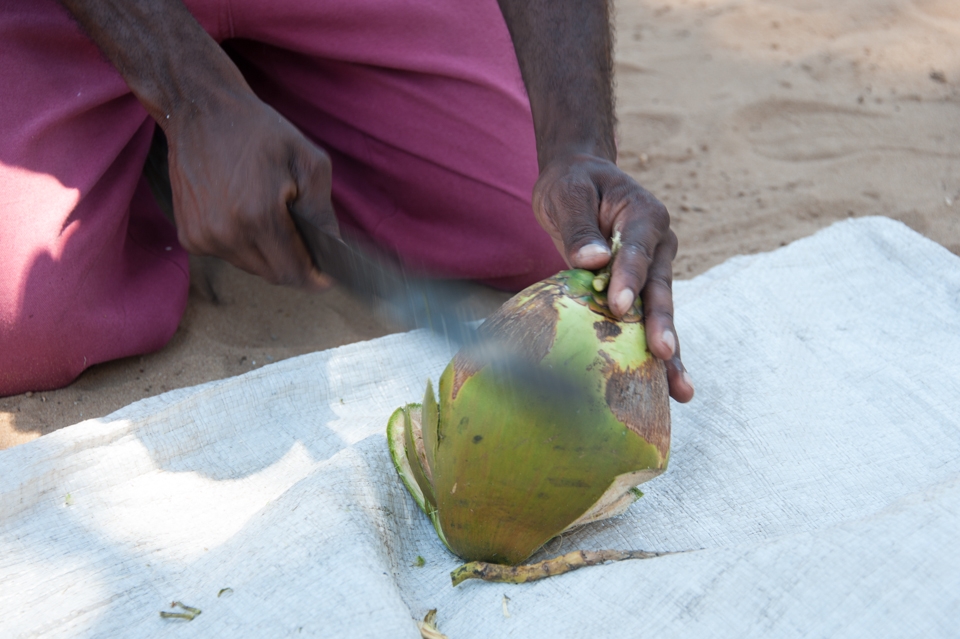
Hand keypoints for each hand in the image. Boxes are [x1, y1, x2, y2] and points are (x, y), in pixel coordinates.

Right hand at [164, 90, 335, 288]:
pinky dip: (243, 244)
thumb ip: (323, 213)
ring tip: (268, 215)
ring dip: (267, 252)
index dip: (315, 278)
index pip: (294, 273)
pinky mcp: (190, 236)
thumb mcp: (308, 163)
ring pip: (252, 266)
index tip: (326, 276)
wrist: (201, 112)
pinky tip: (242, 213)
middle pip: (274, 274)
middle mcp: (227, 234)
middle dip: (294, 262)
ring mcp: (204, 237)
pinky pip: (228, 256)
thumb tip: (333, 251)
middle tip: (301, 236)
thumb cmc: (260, 133)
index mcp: (259, 216)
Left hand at [532, 153, 694, 402]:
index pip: (636, 250)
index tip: (620, 307)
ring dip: (669, 351)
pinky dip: (656, 353)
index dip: (630, 278)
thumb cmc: (574, 184)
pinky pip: (649, 321)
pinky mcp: (643, 289)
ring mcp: (655, 269)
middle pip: (659, 289)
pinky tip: (668, 386)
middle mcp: (658, 245)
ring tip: (681, 390)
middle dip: (661, 323)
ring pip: (661, 312)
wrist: (581, 179)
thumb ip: (580, 227)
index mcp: (644, 215)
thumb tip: (592, 261)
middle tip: (663, 353)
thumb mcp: (569, 194)